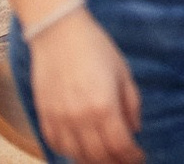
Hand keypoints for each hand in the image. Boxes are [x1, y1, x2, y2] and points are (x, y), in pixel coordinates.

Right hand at [28, 9, 144, 163]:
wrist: (58, 33)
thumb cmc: (96, 48)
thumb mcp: (123, 72)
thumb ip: (131, 103)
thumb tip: (135, 128)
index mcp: (103, 106)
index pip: (119, 145)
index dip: (131, 156)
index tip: (139, 157)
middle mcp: (79, 118)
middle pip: (98, 155)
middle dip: (115, 162)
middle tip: (125, 160)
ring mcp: (59, 119)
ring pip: (75, 155)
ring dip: (92, 161)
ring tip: (105, 158)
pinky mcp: (43, 115)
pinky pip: (55, 144)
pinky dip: (69, 152)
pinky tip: (80, 150)